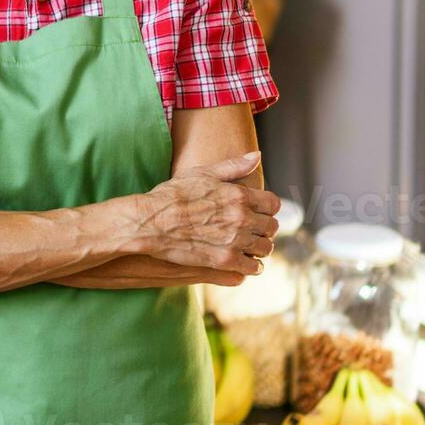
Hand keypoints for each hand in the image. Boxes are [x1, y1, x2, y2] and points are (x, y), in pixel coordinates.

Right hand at [132, 151, 279, 274]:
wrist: (150, 223)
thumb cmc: (172, 195)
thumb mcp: (201, 173)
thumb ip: (233, 166)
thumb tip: (257, 156)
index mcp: (239, 195)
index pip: (273, 204)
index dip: (267, 208)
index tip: (258, 211)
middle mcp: (242, 218)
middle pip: (272, 227)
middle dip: (263, 228)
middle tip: (252, 230)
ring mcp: (235, 241)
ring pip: (265, 248)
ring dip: (259, 247)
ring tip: (247, 247)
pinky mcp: (226, 260)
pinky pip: (253, 267)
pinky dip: (251, 266)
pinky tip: (242, 261)